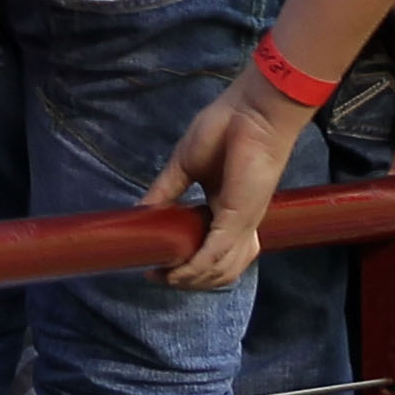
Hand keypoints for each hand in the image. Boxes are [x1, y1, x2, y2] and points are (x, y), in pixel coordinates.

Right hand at [144, 71, 314, 287]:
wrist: (251, 115)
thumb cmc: (224, 130)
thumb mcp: (184, 164)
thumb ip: (166, 190)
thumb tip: (143, 210)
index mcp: (226, 209)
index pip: (213, 249)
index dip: (190, 264)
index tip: (159, 266)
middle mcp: (238, 223)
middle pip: (219, 267)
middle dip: (189, 279)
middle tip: (159, 277)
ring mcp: (241, 224)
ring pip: (221, 268)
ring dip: (193, 279)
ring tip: (166, 278)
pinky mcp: (238, 219)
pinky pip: (217, 253)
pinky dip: (197, 267)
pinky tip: (178, 272)